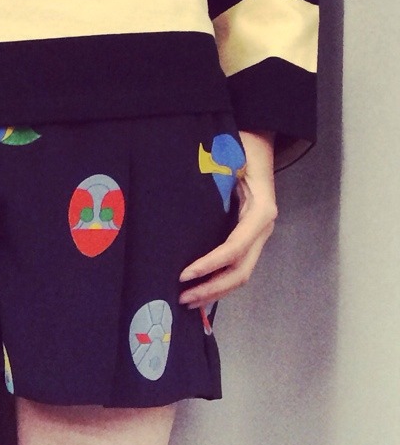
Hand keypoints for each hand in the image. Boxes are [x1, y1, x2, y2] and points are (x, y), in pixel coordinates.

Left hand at [179, 130, 277, 307]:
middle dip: (211, 289)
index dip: (210, 265)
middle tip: (182, 298)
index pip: (234, 248)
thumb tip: (184, 200)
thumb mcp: (228, 159)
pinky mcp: (251, 239)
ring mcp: (259, 236)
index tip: (184, 275)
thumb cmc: (241, 148)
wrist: (258, 143)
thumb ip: (213, 181)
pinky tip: (199, 290)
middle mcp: (263, 228)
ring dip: (214, 291)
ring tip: (187, 301)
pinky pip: (237, 267)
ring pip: (241, 274)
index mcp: (260, 211)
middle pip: (240, 271)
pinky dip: (218, 282)